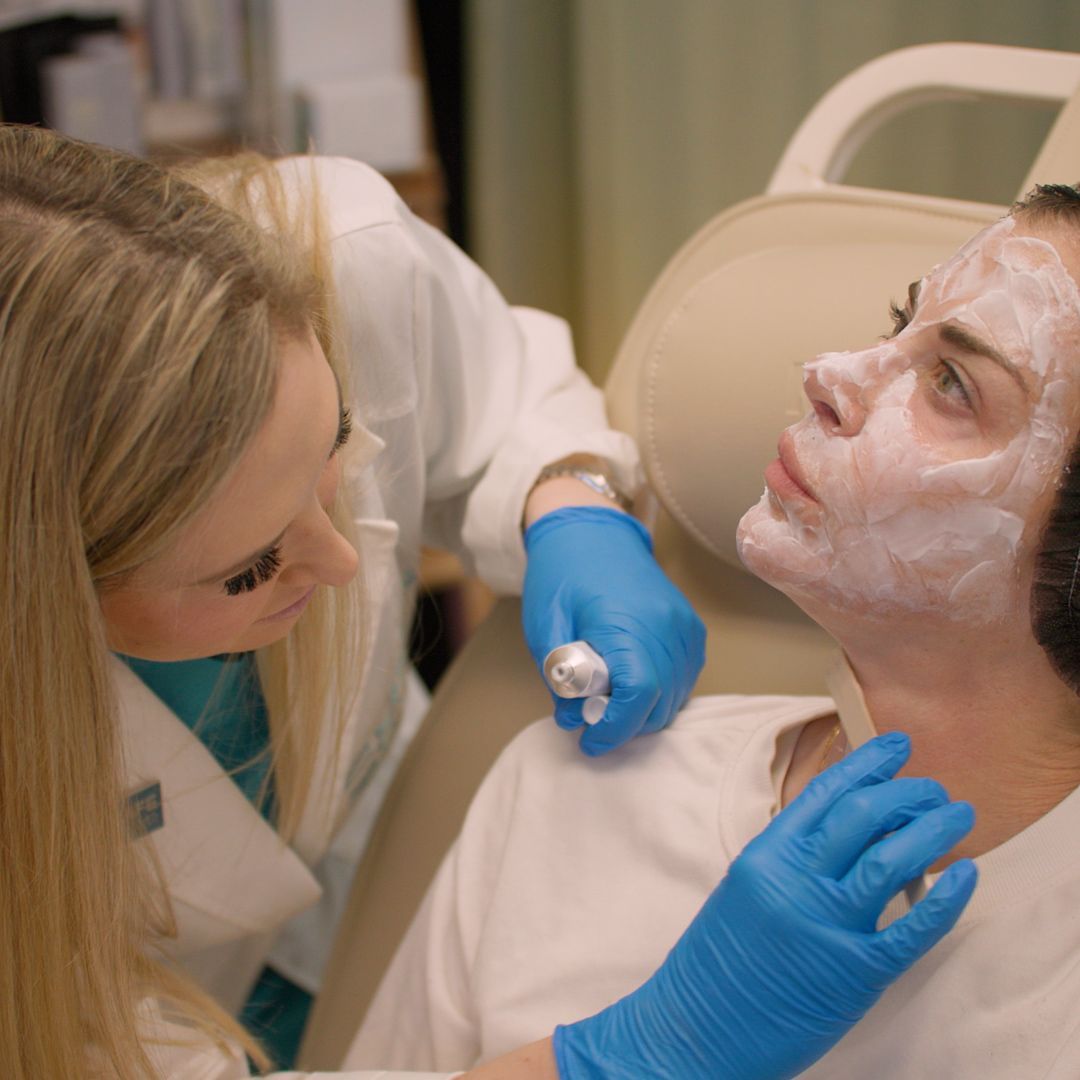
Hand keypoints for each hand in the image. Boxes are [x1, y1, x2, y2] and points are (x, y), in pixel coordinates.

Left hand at [522, 506, 704, 754]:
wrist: (591, 529)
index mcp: (626, 621)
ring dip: (645, 712)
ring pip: (677, 695)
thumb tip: (571, 718)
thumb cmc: (562, 574)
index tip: (589, 741)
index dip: (615, 728)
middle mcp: (666, 625)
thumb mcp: (545, 624)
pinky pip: (686, 677)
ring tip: (607, 702)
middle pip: (662, 702)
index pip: (638, 693)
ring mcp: (684, 626)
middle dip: (627, 726)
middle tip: (591, 722)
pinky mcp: (691, 627)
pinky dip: (662, 692)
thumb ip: (558, 674)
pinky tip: (631, 685)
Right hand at [554, 733, 977, 1078]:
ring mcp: (825, 925)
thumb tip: (848, 829)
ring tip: (956, 815)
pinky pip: (910, 927)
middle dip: (908, 793)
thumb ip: (790, 859)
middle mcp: (795, 881)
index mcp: (765, 856)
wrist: (697, 1029)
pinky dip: (944, 897)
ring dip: (932, 829)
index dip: (866, 763)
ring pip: (891, 859)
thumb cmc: (720, 962)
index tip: (897, 746)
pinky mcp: (855, 972)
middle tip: (934, 790)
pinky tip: (965, 873)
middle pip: (863, 815)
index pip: (824, 793)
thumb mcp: (745, 890)